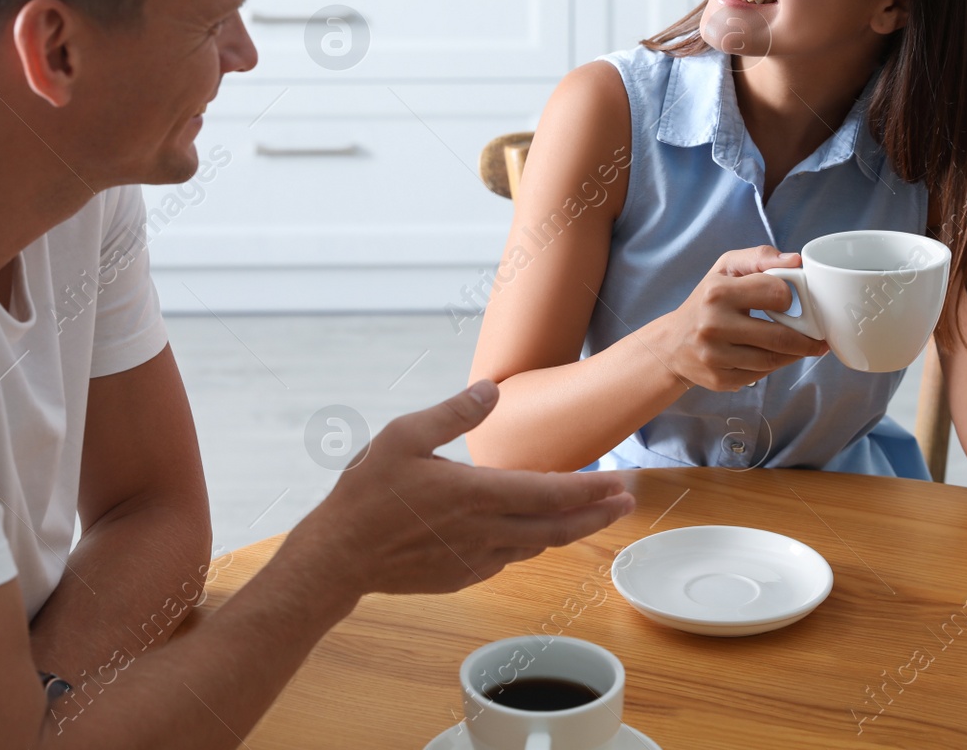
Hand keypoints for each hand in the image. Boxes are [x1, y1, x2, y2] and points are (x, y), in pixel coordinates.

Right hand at [289, 381, 634, 597]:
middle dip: (598, 514)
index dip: (591, 489)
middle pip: (558, 527)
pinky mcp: (464, 576)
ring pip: (537, 545)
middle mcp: (484, 530)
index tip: (621, 483)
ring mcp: (476, 559)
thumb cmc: (367, 493)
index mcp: (475, 493)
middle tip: (627, 502)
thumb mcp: (403, 436)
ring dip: (569, 530)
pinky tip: (534, 532)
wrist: (339, 556)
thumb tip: (491, 389)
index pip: (550, 492)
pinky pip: (509, 558)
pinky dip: (530, 542)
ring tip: (592, 515)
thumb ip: (452, 413)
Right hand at [654, 245, 829, 391]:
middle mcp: (713, 325)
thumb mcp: (725, 269)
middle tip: (817, 338)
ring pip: (773, 359)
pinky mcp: (720, 379)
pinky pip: (761, 375)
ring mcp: (715, 356)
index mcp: (718, 292)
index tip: (790, 301)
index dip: (789, 297)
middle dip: (806, 338)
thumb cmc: (706, 301)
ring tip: (799, 347)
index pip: (776, 293)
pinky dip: (773, 366)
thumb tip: (796, 260)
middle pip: (780, 336)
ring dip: (793, 354)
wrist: (672, 344)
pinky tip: (773, 357)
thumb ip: (760, 257)